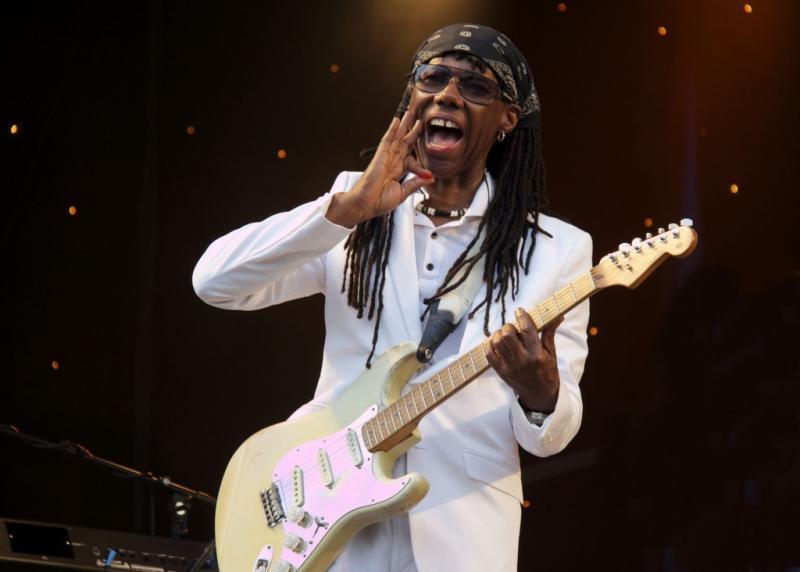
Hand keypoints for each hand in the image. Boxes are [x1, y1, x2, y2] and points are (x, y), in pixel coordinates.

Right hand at [326, 101, 432, 227]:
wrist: (365, 205)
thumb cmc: (379, 201)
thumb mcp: (403, 193)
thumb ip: (416, 184)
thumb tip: (431, 178)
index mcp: (398, 171)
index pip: (412, 160)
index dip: (422, 164)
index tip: (430, 172)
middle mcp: (392, 162)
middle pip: (405, 143)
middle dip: (412, 131)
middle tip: (419, 118)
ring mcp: (386, 158)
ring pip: (397, 138)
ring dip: (404, 125)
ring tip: (410, 113)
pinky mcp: (380, 156)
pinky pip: (387, 140)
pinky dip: (392, 129)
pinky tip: (397, 120)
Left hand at [486, 307, 563, 412]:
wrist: (539, 395)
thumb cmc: (547, 373)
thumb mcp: (551, 354)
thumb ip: (549, 333)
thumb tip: (557, 316)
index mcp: (537, 355)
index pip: (527, 330)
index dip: (522, 317)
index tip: (519, 311)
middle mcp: (522, 360)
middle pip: (508, 335)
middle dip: (509, 326)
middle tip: (512, 327)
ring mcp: (509, 367)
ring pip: (497, 343)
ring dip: (499, 334)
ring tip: (504, 334)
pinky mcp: (500, 371)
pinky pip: (489, 354)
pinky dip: (490, 345)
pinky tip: (497, 342)